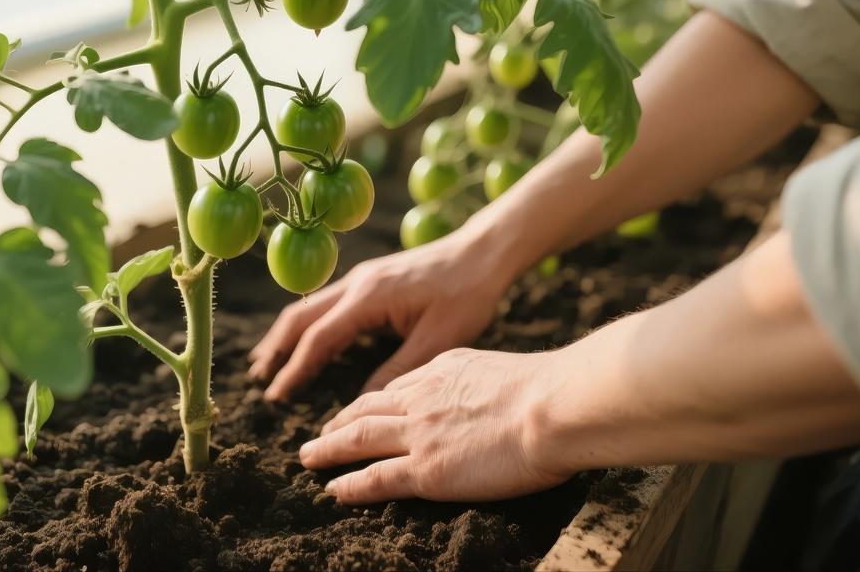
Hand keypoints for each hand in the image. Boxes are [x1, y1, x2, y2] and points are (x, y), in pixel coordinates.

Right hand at [249, 227, 514, 399]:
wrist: (483, 252)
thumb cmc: (467, 294)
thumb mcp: (437, 340)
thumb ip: (397, 371)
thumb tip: (362, 402)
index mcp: (368, 298)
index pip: (318, 338)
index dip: (294, 370)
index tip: (276, 397)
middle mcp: (356, 284)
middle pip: (300, 317)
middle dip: (276, 349)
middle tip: (259, 381)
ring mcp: (361, 279)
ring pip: (309, 308)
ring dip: (287, 336)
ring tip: (268, 363)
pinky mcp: (370, 280)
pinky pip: (327, 304)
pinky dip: (308, 326)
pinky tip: (308, 343)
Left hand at [297, 348, 569, 504]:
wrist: (551, 407)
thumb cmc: (550, 392)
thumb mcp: (504, 372)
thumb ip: (483, 385)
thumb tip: (490, 398)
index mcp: (444, 370)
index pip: (398, 387)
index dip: (373, 402)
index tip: (359, 410)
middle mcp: (422, 398)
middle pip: (366, 410)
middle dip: (338, 422)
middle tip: (319, 434)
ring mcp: (420, 434)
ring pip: (358, 440)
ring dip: (328, 449)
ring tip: (308, 458)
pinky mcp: (426, 469)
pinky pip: (376, 478)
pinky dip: (350, 485)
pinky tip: (333, 490)